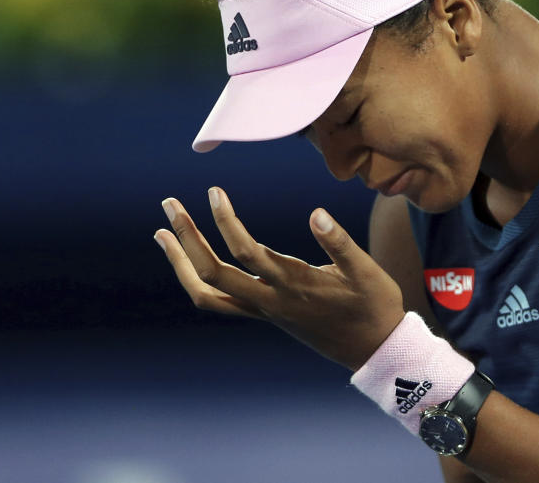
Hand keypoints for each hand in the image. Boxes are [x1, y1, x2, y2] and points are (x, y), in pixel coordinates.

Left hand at [154, 187, 405, 371]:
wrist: (375, 349)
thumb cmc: (374, 305)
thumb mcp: (366, 271)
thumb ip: (339, 242)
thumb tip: (316, 213)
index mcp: (293, 286)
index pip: (246, 252)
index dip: (225, 221)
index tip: (213, 191)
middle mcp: (270, 302)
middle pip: (212, 275)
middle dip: (187, 239)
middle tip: (170, 204)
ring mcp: (265, 311)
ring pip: (208, 295)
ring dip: (181, 264)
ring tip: (163, 234)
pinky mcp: (266, 315)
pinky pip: (220, 302)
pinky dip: (200, 280)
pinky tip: (195, 259)